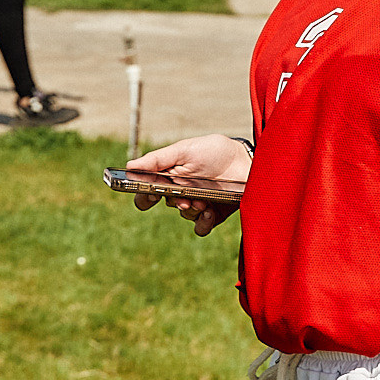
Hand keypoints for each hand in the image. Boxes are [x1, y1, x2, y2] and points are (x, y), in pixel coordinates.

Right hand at [126, 133, 250, 235]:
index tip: (149, 193)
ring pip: (184, 215)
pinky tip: (209, 211)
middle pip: (166, 204)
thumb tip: (129, 166)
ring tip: (201, 200)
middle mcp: (182, 191)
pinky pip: (200, 228)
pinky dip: (202, 222)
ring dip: (190, 209)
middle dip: (173, 201)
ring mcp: (198, 204)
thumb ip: (157, 160)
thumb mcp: (185, 150)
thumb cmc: (216, 151)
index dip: (143, 196)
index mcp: (171, 176)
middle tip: (182, 197)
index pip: (147, 192)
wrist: (249, 160)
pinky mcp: (213, 214)